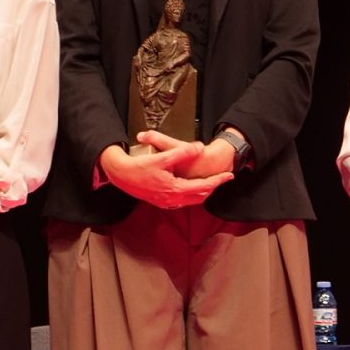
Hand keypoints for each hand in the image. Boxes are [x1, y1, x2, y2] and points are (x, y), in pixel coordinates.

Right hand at [101, 136, 230, 208]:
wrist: (120, 175)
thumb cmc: (139, 167)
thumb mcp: (162, 157)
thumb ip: (182, 152)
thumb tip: (199, 147)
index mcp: (175, 189)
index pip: (203, 187)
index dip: (217, 181)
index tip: (229, 175)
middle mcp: (172, 199)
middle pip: (199, 196)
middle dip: (212, 188)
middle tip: (222, 179)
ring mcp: (165, 202)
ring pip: (190, 200)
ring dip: (201, 192)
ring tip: (210, 183)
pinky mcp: (160, 201)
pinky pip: (181, 201)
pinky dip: (190, 194)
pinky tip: (189, 188)